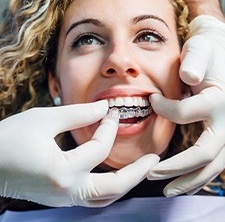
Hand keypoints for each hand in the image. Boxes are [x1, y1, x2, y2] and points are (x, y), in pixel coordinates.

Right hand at [0, 100, 158, 206]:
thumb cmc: (8, 139)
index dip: (108, 127)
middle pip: (114, 188)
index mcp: (62, 171)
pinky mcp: (61, 198)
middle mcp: (67, 192)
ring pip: (105, 198)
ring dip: (126, 183)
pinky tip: (115, 174)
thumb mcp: (44, 119)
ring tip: (141, 169)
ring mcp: (64, 199)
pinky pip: (93, 197)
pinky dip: (109, 186)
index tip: (111, 112)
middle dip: (137, 172)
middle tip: (154, 159)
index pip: (99, 148)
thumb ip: (78, 114)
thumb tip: (104, 109)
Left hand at [147, 15, 224, 196]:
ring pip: (212, 165)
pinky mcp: (222, 134)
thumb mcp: (201, 49)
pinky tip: (183, 182)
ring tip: (168, 190)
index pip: (185, 114)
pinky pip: (213, 161)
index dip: (164, 109)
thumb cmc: (207, 50)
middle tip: (151, 174)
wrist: (220, 51)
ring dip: (189, 180)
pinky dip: (198, 174)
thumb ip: (196, 61)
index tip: (150, 100)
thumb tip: (189, 78)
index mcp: (220, 99)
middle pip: (205, 153)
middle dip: (176, 167)